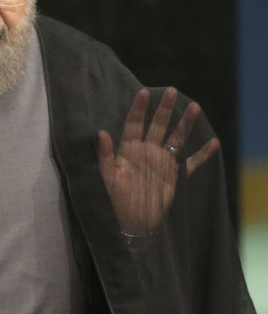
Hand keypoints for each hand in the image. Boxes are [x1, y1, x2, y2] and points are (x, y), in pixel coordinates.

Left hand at [98, 87, 219, 234]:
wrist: (131, 222)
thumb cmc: (114, 199)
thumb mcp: (106, 177)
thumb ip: (105, 155)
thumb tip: (100, 132)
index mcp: (129, 149)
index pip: (134, 124)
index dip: (139, 109)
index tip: (143, 92)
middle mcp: (147, 151)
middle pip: (158, 125)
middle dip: (165, 109)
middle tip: (172, 91)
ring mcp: (162, 161)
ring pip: (176, 138)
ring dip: (185, 124)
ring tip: (195, 107)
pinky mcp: (174, 175)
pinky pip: (191, 163)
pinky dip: (202, 154)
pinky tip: (213, 142)